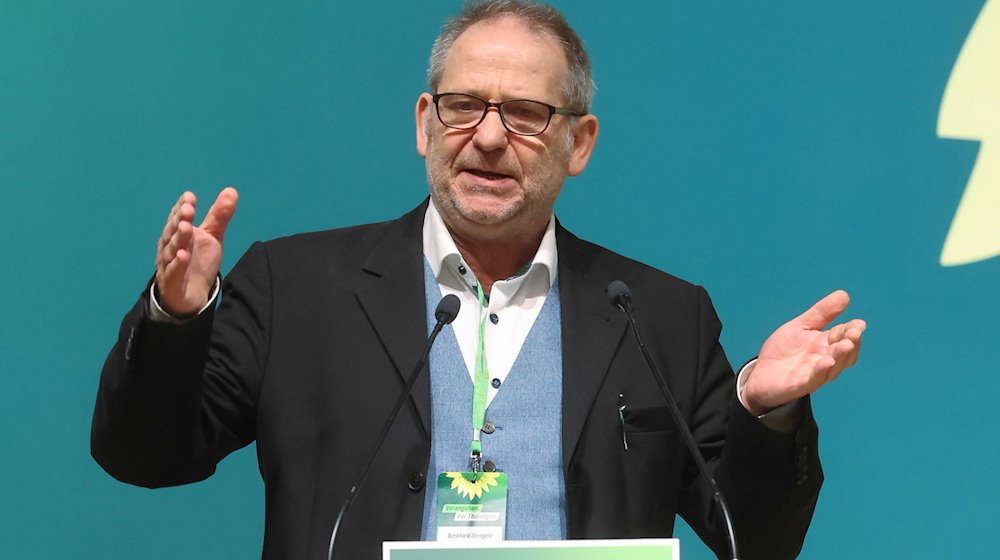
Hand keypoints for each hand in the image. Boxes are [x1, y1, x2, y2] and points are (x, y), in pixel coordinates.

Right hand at [154, 188, 238, 316]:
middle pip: (173, 231)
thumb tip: (231, 190)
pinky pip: (173, 271)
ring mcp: (169, 264)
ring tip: (186, 227)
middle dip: (180, 219)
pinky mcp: (172, 282)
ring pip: (171, 249)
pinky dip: (177, 263)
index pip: (178, 217)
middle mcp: (170, 246)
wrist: (192, 294)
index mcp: (178, 233)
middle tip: (188, 209)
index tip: (190, 196)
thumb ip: (219, 216)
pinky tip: (183, 255)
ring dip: (178, 238)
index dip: (183, 207)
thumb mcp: (212, 237)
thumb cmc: (199, 261)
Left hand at [742, 290, 865, 414]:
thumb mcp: (801, 327)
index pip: (842, 336)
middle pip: (842, 353)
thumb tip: (844, 294)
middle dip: (850, 342)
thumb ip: (821, 313)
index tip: (859, 323)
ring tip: (846, 344)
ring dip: (840, 356)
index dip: (851, 330)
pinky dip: (820, 371)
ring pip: (831, 368)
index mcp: (825, 345)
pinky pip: (811, 380)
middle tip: (855, 332)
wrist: (761, 375)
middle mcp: (824, 361)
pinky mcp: (797, 386)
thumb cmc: (785, 351)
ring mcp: (812, 375)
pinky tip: (827, 362)